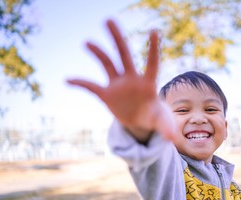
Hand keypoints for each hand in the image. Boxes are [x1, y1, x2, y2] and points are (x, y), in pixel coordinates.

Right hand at [67, 19, 174, 142]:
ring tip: (87, 42)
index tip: (154, 32)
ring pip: (107, 63)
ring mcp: (118, 85)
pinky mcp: (106, 94)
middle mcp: (131, 78)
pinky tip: (67, 81)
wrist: (139, 120)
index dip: (152, 49)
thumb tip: (173, 138)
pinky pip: (91, 87)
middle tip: (108, 20)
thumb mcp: (161, 122)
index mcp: (148, 83)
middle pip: (124, 54)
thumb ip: (166, 127)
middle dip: (117, 38)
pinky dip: (80, 84)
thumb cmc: (154, 116)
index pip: (151, 63)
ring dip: (98, 52)